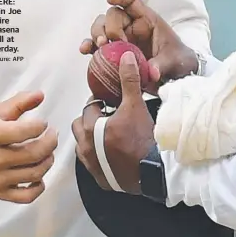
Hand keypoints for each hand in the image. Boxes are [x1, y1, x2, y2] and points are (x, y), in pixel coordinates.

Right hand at [0, 91, 57, 203]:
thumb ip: (20, 102)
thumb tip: (40, 95)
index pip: (23, 132)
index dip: (40, 126)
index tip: (43, 123)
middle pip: (32, 154)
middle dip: (50, 143)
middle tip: (53, 136)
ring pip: (33, 174)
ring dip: (48, 161)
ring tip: (48, 152)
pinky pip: (26, 196)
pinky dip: (39, 186)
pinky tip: (39, 175)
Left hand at [72, 52, 154, 193]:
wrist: (154, 171)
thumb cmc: (143, 138)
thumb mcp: (136, 105)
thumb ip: (128, 79)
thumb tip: (126, 57)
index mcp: (91, 128)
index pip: (89, 107)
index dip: (99, 101)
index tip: (109, 100)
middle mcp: (86, 147)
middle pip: (81, 126)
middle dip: (92, 119)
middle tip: (108, 116)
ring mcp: (91, 165)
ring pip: (83, 145)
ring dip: (92, 137)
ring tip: (109, 133)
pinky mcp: (99, 179)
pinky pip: (91, 163)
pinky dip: (97, 155)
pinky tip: (112, 151)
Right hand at [80, 0, 198, 94]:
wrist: (175, 77)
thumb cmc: (177, 61)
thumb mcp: (175, 62)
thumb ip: (163, 65)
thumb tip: (151, 72)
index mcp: (147, 20)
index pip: (132, 1)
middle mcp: (131, 26)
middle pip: (112, 16)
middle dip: (109, 27)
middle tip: (112, 42)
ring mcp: (120, 39)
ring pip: (101, 27)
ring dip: (97, 35)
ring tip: (101, 47)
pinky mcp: (113, 53)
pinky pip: (96, 46)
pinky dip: (89, 46)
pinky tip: (86, 50)